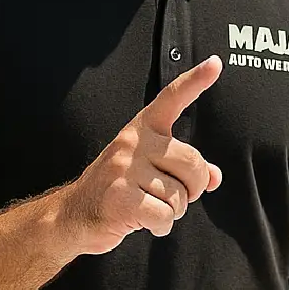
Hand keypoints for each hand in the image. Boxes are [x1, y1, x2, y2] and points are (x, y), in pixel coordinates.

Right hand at [59, 56, 222, 255]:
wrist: (71, 216)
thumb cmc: (119, 191)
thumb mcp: (150, 171)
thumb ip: (183, 169)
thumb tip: (214, 177)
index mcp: (141, 129)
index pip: (171, 99)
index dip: (196, 81)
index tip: (216, 63)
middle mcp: (132, 142)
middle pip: (193, 163)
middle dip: (193, 188)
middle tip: (174, 197)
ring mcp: (124, 169)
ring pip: (179, 195)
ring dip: (174, 211)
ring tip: (150, 209)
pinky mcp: (121, 198)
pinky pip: (165, 215)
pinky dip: (162, 226)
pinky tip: (146, 224)